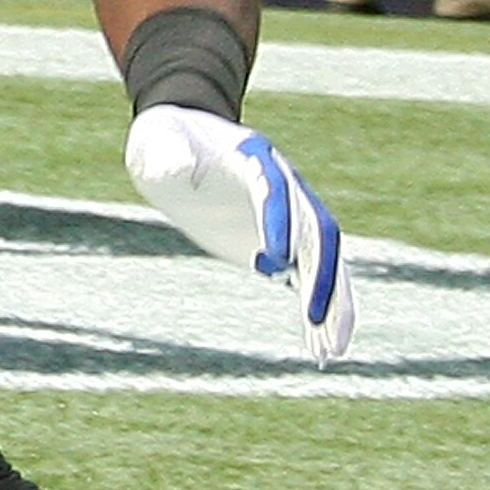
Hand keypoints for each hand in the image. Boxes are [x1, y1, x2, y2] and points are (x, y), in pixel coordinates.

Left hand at [125, 105, 355, 364]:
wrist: (178, 144)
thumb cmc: (166, 139)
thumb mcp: (158, 140)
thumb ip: (168, 154)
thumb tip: (176, 170)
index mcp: (256, 160)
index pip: (275, 192)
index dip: (278, 223)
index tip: (272, 260)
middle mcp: (285, 190)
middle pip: (317, 233)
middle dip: (321, 275)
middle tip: (315, 316)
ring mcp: (286, 220)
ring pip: (323, 264)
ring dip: (332, 304)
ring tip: (331, 351)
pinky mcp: (277, 245)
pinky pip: (305, 279)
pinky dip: (315, 310)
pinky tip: (320, 348)